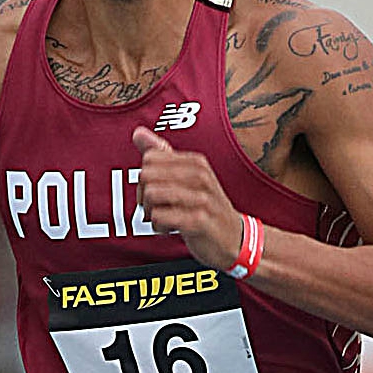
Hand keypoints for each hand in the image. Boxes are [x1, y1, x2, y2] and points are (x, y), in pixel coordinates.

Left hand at [132, 127, 243, 273]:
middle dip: (144, 196)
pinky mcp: (199, 221)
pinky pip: (161, 217)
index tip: (156, 192)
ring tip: (162, 219)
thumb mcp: (187, 178)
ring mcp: (202, 199)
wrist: (235, 239)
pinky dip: (159, 226)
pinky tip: (169, 229)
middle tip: (156, 208)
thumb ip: (162, 155)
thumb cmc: (206, 208)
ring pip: (152, 195)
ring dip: (150, 213)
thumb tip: (138, 132)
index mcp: (196, 162)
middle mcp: (200, 176)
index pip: (149, 159)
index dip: (145, 179)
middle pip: (146, 176)